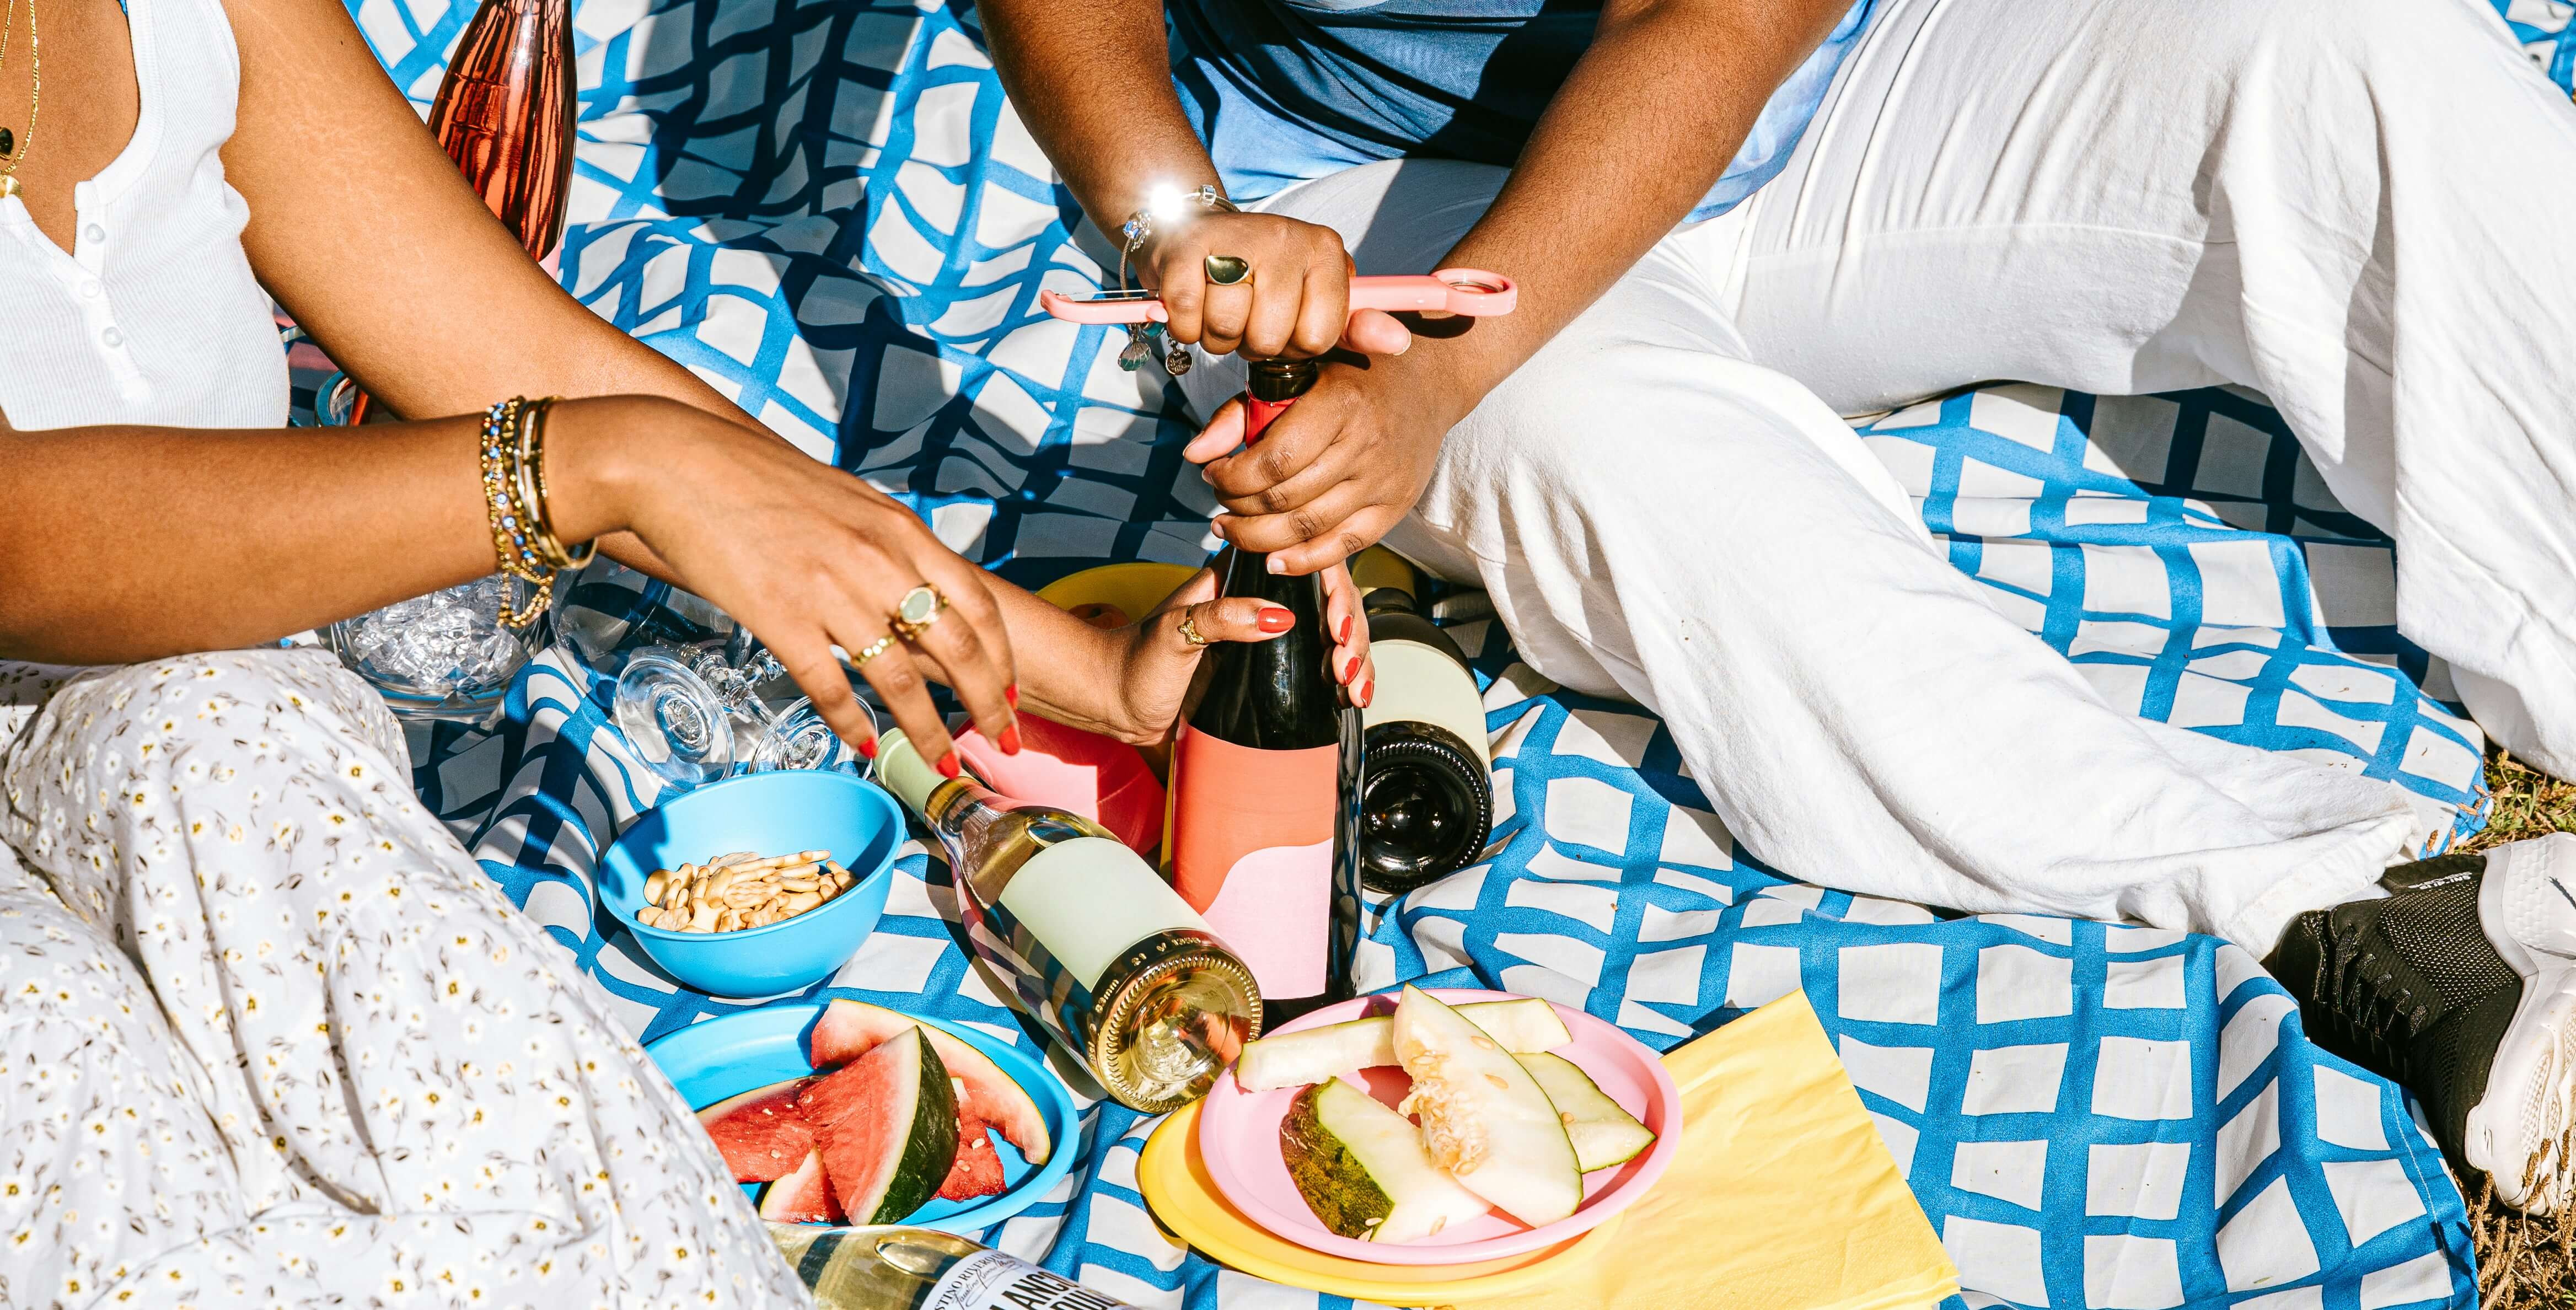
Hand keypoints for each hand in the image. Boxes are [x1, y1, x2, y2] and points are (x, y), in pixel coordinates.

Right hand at [569, 398, 1016, 771]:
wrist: (676, 462)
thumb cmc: (757, 479)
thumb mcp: (846, 500)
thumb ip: (886, 543)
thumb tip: (914, 585)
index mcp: (899, 530)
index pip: (978, 604)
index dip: (1002, 657)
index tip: (1010, 694)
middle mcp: (877, 560)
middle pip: (958, 648)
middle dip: (987, 705)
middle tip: (999, 743)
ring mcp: (830, 590)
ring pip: (900, 680)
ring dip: (926, 732)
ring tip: (941, 766)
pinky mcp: (780, 617)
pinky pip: (831, 687)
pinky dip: (853, 725)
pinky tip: (865, 747)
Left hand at [1105, 563, 1374, 744]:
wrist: (1115, 703)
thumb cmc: (1135, 661)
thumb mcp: (1174, 632)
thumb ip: (1221, 618)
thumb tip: (1279, 617)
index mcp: (1243, 578)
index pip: (1308, 568)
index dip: (1334, 594)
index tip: (1335, 628)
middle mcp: (1264, 603)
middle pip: (1331, 605)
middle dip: (1351, 635)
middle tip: (1345, 668)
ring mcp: (1273, 639)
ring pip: (1335, 637)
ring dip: (1356, 660)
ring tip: (1354, 690)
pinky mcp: (1273, 672)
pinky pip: (1321, 668)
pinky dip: (1344, 680)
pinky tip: (1353, 697)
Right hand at [1139, 209, 1412, 358]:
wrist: (1194, 231)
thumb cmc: (1262, 278)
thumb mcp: (1315, 300)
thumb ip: (1356, 328)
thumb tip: (1400, 343)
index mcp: (1326, 251)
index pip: (1317, 338)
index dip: (1293, 345)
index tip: (1283, 320)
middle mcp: (1287, 236)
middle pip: (1268, 339)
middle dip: (1250, 342)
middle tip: (1245, 314)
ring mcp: (1237, 239)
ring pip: (1225, 330)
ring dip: (1216, 334)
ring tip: (1219, 305)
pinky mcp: (1187, 249)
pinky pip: (1188, 319)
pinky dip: (1186, 325)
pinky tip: (1194, 301)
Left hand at [1184, 352, 1462, 573]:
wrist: (1428, 378)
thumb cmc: (1350, 369)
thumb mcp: (1296, 372)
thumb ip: (1242, 411)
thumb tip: (1195, 455)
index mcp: (1340, 403)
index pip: (1274, 461)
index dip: (1233, 477)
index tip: (1213, 473)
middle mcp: (1366, 446)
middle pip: (1286, 499)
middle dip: (1239, 507)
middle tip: (1219, 502)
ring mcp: (1384, 482)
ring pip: (1308, 528)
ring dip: (1259, 537)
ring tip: (1232, 529)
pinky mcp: (1395, 506)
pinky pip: (1344, 546)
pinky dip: (1304, 560)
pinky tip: (1273, 558)